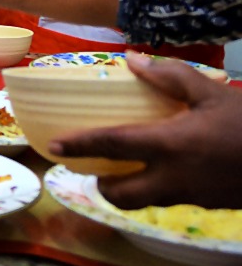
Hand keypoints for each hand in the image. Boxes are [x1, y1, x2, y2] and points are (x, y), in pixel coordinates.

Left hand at [50, 54, 241, 208]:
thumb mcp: (212, 92)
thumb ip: (169, 76)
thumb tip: (131, 60)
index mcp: (170, 145)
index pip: (113, 145)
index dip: (80, 145)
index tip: (54, 147)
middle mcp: (174, 177)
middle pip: (120, 194)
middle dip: (102, 184)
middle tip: (96, 167)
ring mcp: (192, 197)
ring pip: (145, 202)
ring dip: (129, 190)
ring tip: (126, 168)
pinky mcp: (209, 205)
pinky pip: (171, 200)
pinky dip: (159, 189)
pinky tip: (167, 169)